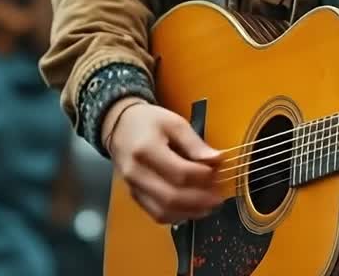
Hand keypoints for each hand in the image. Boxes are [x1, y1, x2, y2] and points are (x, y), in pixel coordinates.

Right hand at [104, 97, 223, 223]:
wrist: (119, 126)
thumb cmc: (149, 122)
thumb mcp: (174, 123)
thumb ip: (195, 144)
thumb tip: (217, 160)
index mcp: (145, 150)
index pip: (180, 173)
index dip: (203, 177)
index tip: (219, 173)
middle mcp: (136, 173)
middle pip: (171, 197)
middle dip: (200, 199)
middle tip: (219, 196)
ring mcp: (133, 187)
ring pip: (164, 211)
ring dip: (191, 212)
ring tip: (210, 204)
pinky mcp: (135, 196)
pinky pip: (157, 214)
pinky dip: (178, 216)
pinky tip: (193, 209)